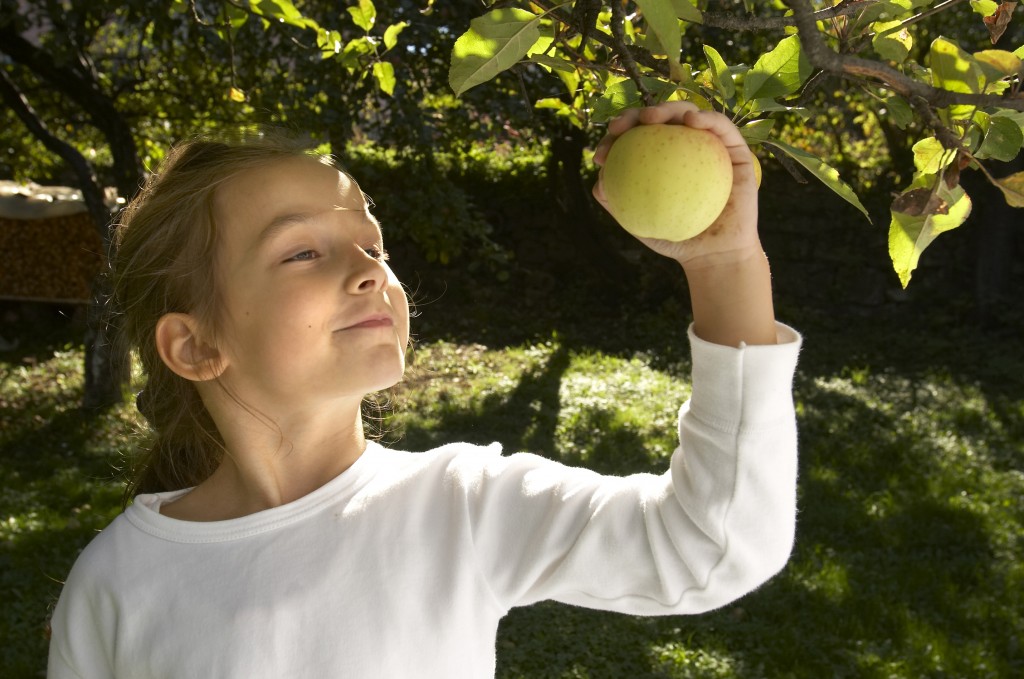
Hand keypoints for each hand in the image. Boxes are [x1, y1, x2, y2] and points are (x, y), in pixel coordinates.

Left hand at [593, 101, 761, 268]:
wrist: (716, 255)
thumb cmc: (676, 239)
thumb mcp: (640, 225)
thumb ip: (619, 203)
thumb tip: (597, 184)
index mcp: (660, 159)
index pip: (634, 138)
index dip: (616, 137)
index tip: (603, 153)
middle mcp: (684, 147)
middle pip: (659, 119)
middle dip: (636, 115)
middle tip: (621, 127)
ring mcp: (710, 145)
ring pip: (688, 113)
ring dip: (668, 108)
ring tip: (652, 117)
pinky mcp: (736, 149)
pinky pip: (722, 127)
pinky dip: (707, 117)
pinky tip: (692, 120)